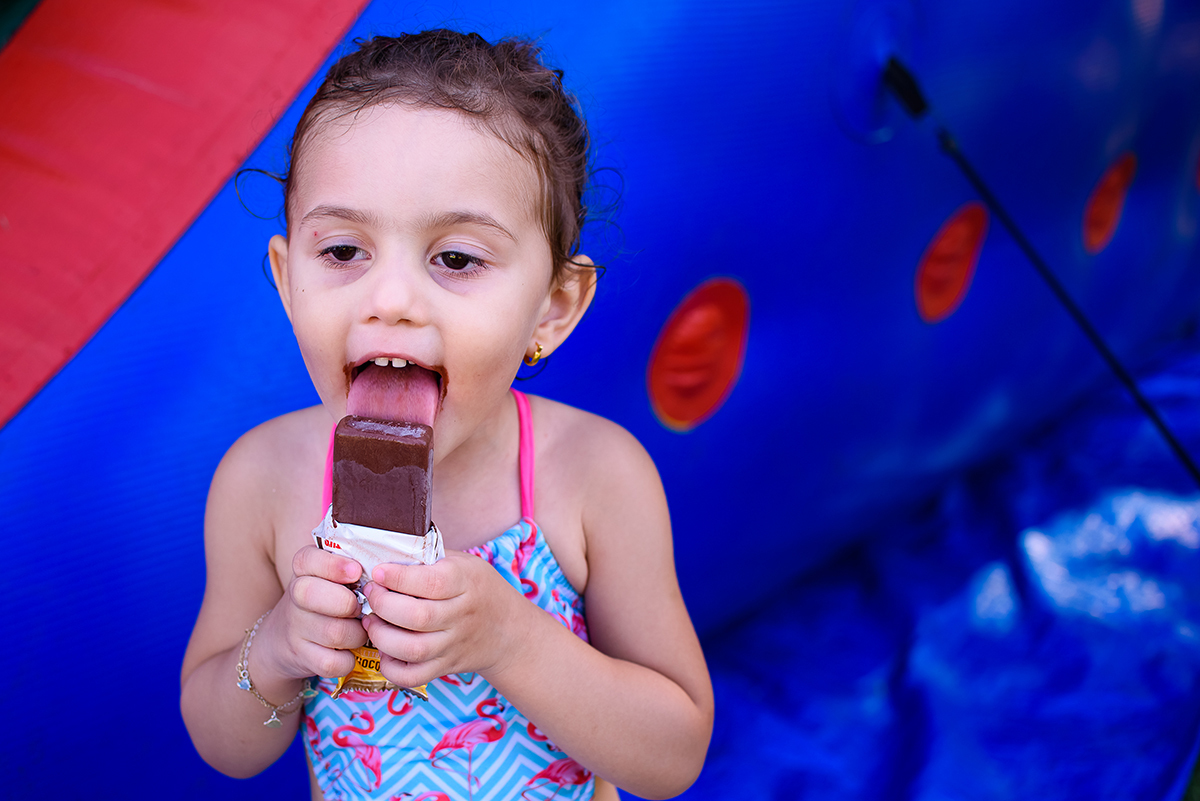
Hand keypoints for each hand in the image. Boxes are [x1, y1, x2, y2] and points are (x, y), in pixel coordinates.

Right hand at [258, 545, 368, 682]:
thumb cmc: (326, 600)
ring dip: (356, 634)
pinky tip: (349, 652)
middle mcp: (295, 595)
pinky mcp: (300, 656)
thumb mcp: (332, 577)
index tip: (356, 571)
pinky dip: (347, 660)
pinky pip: (331, 662)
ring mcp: (295, 627)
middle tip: (361, 608)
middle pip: (312, 594)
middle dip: (347, 603)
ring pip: (332, 632)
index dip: (332, 565)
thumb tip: (392, 568)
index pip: (307, 559)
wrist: (284, 639)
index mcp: (305, 569)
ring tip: (361, 630)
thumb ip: (356, 566)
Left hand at [361, 551, 523, 687]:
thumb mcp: (464, 563)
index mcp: (466, 582)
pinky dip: (392, 667)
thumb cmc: (478, 588)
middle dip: (383, 604)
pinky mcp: (446, 666)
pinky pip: (414, 675)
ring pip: (413, 649)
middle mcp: (462, 615)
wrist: (509, 631)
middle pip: (418, 616)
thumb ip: (430, 557)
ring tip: (371, 621)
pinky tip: (384, 651)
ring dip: (382, 636)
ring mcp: (454, 644)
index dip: (399, 577)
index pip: (432, 582)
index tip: (378, 571)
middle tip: (370, 594)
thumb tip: (385, 550)